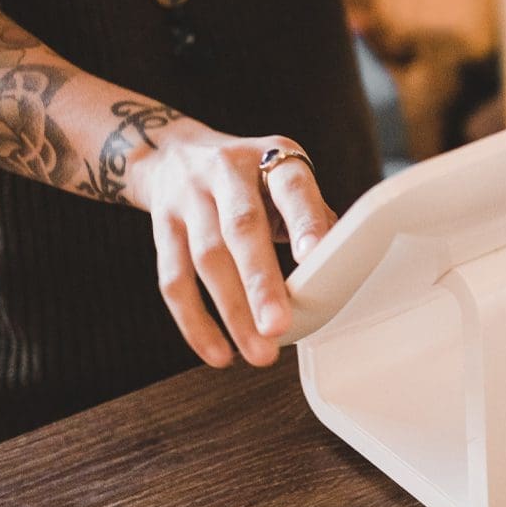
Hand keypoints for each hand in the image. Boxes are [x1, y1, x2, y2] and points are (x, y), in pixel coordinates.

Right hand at [137, 124, 336, 367]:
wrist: (172, 154)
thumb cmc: (249, 178)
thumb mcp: (285, 178)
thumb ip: (312, 216)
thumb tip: (343, 266)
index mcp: (270, 158)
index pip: (291, 188)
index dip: (304, 221)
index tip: (314, 258)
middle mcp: (226, 172)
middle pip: (241, 228)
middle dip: (260, 281)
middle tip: (280, 326)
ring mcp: (188, 199)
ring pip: (206, 259)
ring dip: (232, 311)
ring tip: (259, 352)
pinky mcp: (162, 227)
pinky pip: (173, 279)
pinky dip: (195, 321)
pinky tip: (218, 352)